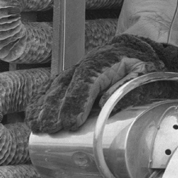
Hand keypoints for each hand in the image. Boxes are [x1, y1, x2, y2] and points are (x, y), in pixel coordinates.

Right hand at [26, 34, 177, 133]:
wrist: (133, 49)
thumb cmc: (141, 65)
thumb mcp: (144, 72)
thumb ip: (130, 84)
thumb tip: (106, 101)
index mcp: (102, 63)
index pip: (85, 82)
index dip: (76, 102)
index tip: (71, 123)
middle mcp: (82, 66)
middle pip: (64, 87)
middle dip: (55, 109)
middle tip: (51, 129)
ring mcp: (72, 73)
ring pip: (53, 89)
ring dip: (43, 108)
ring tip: (38, 127)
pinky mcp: (66, 80)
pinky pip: (48, 91)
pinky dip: (38, 104)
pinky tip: (32, 119)